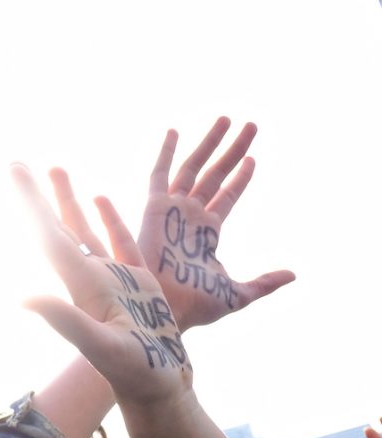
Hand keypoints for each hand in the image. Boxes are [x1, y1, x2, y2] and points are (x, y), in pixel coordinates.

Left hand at [15, 164, 191, 409]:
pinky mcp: (138, 283)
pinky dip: (109, 218)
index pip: (48, 235)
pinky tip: (100, 198)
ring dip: (67, 201)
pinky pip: (119, 241)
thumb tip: (22, 295)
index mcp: (80, 284)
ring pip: (84, 230)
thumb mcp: (99, 345)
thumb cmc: (134, 373)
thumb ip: (64, 319)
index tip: (13, 171)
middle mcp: (89, 278)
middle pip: (58, 227)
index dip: (31, 203)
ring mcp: (112, 279)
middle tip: (18, 164)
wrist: (158, 390)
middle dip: (39, 195)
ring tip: (55, 168)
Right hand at [135, 117, 293, 329]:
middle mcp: (190, 216)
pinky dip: (165, 154)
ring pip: (194, 167)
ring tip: (227, 119)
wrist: (165, 308)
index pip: (227, 196)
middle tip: (250, 125)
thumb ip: (264, 282)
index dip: (240, 178)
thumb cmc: (195, 306)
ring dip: (211, 142)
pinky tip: (175, 131)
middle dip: (233, 150)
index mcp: (207, 233)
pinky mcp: (154, 209)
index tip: (253, 159)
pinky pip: (160, 175)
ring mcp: (173, 211)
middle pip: (216, 174)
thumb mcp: (237, 294)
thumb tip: (293, 274)